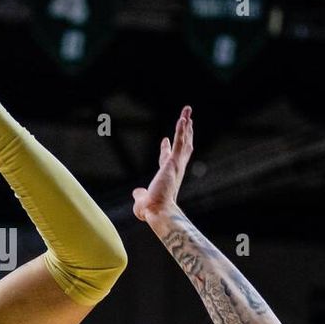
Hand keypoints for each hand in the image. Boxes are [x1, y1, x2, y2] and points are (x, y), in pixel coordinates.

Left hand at [132, 106, 193, 224]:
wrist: (159, 212)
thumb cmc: (151, 211)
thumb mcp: (142, 201)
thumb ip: (140, 195)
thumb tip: (136, 192)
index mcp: (167, 176)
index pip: (167, 159)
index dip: (166, 149)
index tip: (165, 139)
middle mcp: (175, 169)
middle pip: (182, 146)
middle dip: (185, 133)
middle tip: (187, 120)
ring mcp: (176, 165)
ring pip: (183, 140)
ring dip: (186, 125)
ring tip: (187, 111)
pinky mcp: (175, 162)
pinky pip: (179, 142)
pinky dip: (182, 130)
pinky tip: (184, 118)